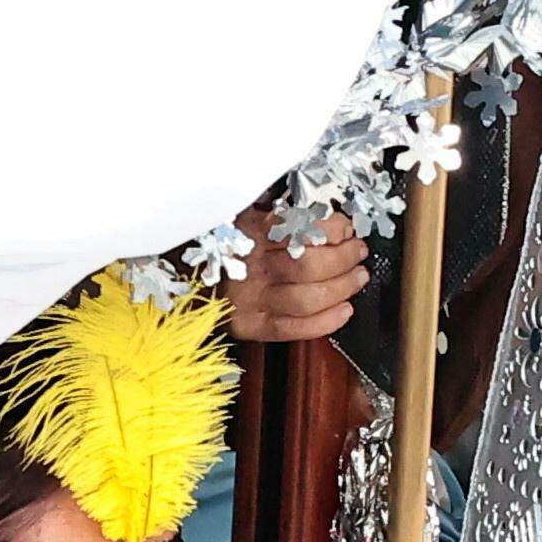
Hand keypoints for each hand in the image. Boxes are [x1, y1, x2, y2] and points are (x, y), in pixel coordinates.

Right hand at [226, 206, 367, 346]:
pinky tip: (344, 310)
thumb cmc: (219, 247)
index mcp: (249, 233)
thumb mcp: (241, 215)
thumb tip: (322, 214)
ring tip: (357, 278)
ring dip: (342, 288)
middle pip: (309, 265)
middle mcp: (250, 267)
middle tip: (358, 252)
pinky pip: (294, 328)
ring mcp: (251, 300)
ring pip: (308, 299)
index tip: (346, 227)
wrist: (183, 281)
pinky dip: (326, 322)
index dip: (332, 229)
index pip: (299, 229)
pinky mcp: (252, 326)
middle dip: (344, 258)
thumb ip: (275, 212)